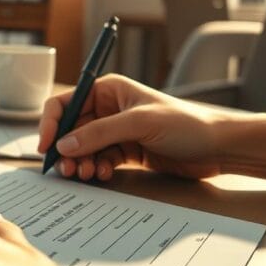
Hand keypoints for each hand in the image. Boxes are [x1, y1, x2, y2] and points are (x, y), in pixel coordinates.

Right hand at [37, 74, 229, 181]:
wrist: (219, 147)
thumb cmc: (187, 124)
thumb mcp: (139, 123)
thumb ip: (100, 133)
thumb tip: (65, 145)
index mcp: (108, 90)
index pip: (66, 102)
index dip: (51, 123)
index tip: (47, 145)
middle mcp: (108, 109)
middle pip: (71, 129)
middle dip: (67, 150)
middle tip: (67, 170)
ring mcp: (116, 131)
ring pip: (84, 148)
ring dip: (81, 162)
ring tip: (86, 175)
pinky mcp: (126, 151)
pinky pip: (100, 160)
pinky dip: (96, 168)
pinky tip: (103, 174)